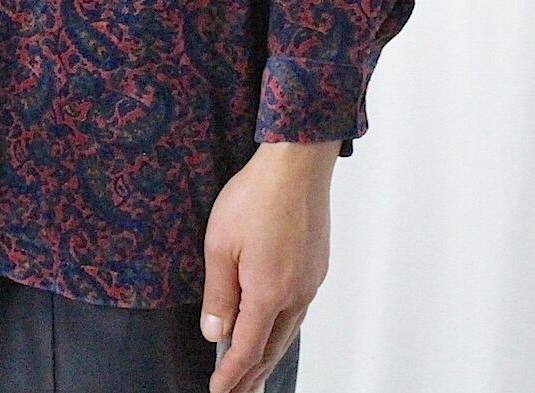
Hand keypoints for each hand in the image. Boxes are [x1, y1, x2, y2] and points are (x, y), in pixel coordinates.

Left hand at [200, 139, 338, 392]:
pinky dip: (284, 328)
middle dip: (253, 375)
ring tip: (256, 372)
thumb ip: (218, 294)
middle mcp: (295, 294)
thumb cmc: (256, 197)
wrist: (297, 164)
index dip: (232, 375)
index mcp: (268, 293)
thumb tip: (216, 333)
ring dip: (270, 353)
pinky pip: (300, 309)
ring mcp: (311, 281)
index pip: (248, 350)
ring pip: (289, 330)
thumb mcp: (220, 243)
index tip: (219, 392)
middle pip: (272, 347)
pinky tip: (276, 327)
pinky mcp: (318, 266)